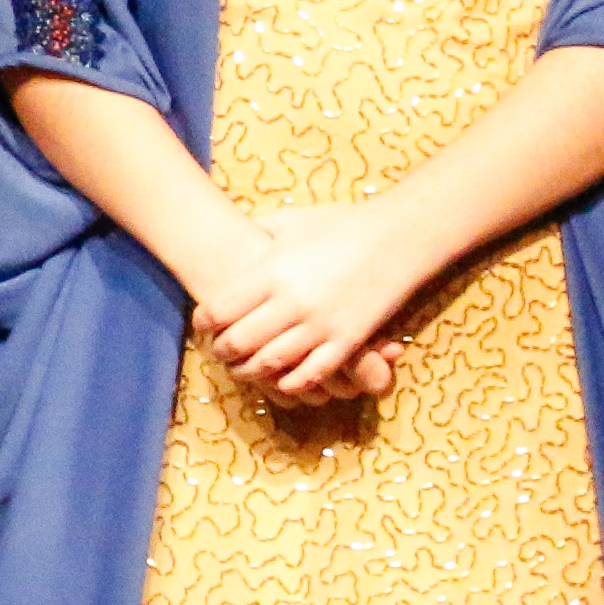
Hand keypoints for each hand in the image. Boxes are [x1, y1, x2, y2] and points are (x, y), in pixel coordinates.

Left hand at [192, 202, 417, 405]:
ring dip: (249, 371)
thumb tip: (233, 229)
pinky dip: (290, 382)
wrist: (400, 236)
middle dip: (222, 351)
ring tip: (243, 368)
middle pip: (238, 342)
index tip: (203, 324)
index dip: (204, 322)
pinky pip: (310, 374)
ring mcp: (320, 325)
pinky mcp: (347, 341)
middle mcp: (291, 302)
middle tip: (218, 351)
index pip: (219, 309)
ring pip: (269, 363)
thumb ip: (258, 229)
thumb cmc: (343, 224)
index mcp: (271, 271)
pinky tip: (282, 379)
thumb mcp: (292, 222)